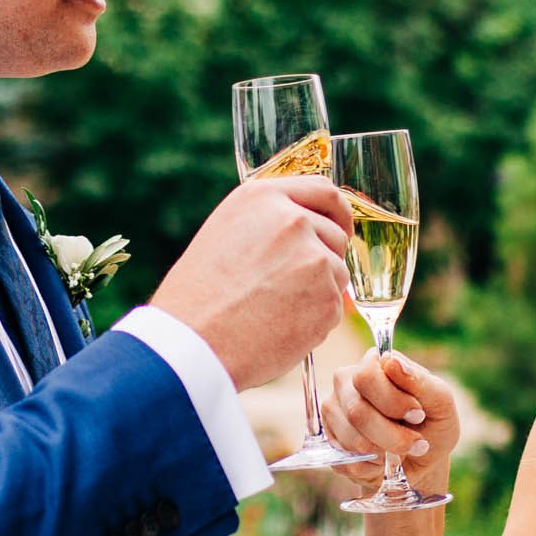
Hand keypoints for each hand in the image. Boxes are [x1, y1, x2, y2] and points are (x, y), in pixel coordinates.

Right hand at [151, 178, 353, 389]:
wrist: (193, 344)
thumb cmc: (198, 297)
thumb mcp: (225, 234)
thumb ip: (268, 222)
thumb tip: (308, 227)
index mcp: (263, 198)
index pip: (322, 191)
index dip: (337, 212)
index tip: (342, 226)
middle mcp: (293, 220)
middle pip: (335, 235)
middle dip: (322, 259)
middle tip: (290, 286)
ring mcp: (314, 258)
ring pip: (336, 273)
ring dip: (317, 292)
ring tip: (273, 310)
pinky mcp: (327, 298)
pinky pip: (333, 307)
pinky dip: (315, 321)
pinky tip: (280, 327)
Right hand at [323, 350, 460, 494]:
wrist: (423, 460)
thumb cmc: (432, 424)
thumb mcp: (440, 403)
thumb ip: (420, 381)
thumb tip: (392, 362)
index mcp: (372, 364)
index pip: (365, 376)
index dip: (393, 401)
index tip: (418, 415)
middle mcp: (345, 384)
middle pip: (356, 412)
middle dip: (392, 435)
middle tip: (417, 443)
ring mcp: (333, 413)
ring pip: (351, 440)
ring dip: (385, 453)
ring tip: (403, 452)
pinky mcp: (329, 443)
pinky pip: (346, 462)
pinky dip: (373, 468)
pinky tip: (385, 461)